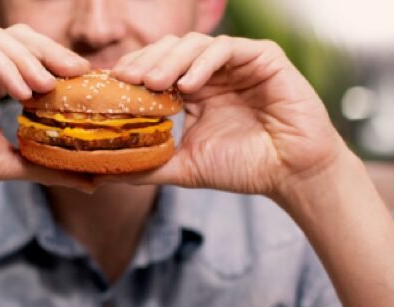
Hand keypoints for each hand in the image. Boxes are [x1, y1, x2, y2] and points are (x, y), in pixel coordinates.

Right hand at [0, 25, 91, 204]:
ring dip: (29, 60)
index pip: (32, 61)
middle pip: (22, 42)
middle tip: (78, 73)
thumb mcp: (5, 162)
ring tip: (47, 87)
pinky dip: (3, 65)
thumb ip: (45, 166)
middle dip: (52, 54)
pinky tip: (20, 89)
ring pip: (1, 40)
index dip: (60, 67)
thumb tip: (92, 182)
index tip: (88, 83)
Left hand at [107, 34, 350, 202]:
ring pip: (194, 45)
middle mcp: (211, 72)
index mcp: (192, 91)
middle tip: (125, 80)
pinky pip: (226, 49)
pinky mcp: (263, 57)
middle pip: (168, 51)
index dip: (131, 73)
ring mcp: (236, 62)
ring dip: (169, 60)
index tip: (108, 87)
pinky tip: (187, 84)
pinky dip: (203, 63)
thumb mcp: (185, 168)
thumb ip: (148, 167)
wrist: (290, 172)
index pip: (155, 70)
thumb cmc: (243, 168)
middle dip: (144, 62)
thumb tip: (104, 174)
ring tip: (152, 83)